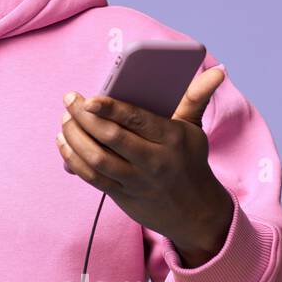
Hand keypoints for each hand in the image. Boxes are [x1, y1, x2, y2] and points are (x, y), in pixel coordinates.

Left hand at [55, 67, 234, 264]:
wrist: (195, 212)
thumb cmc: (189, 161)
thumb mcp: (194, 129)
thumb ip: (196, 97)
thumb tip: (217, 70)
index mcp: (171, 138)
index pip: (136, 119)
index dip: (109, 108)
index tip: (88, 98)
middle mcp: (154, 160)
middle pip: (111, 138)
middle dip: (84, 118)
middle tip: (70, 100)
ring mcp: (137, 180)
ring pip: (97, 159)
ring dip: (74, 138)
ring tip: (65, 121)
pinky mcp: (123, 195)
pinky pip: (92, 178)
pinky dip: (73, 160)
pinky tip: (63, 144)